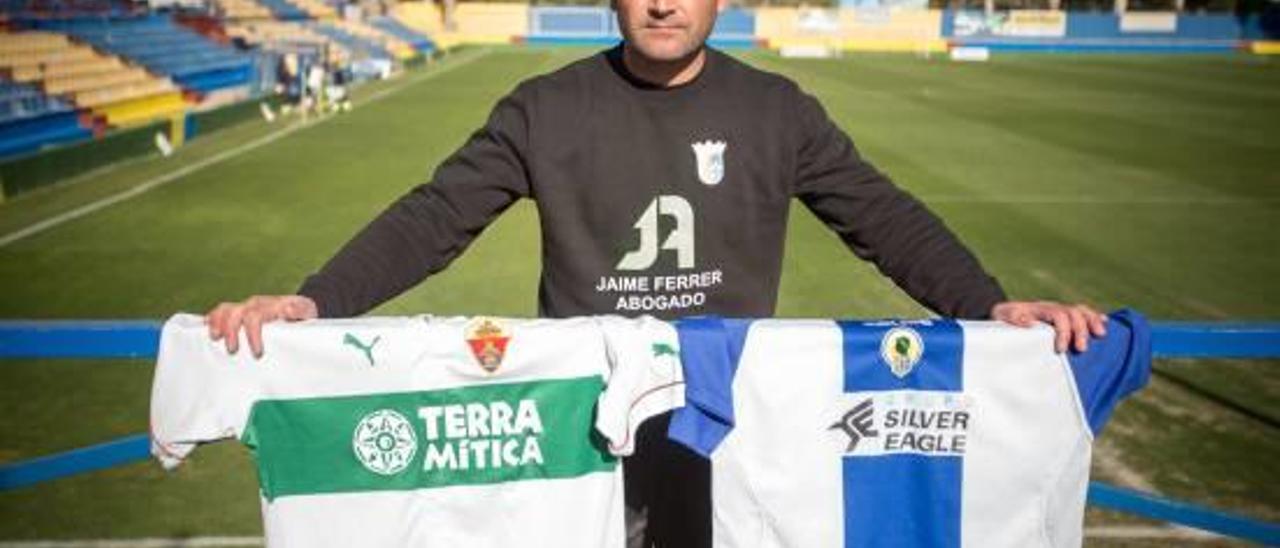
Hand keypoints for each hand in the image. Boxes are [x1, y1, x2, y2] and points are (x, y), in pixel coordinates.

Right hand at [206, 295, 317, 357]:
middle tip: (232, 351)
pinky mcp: (241, 312)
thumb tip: (289, 308)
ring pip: (225, 309)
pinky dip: (212, 319)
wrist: (302, 308)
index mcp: (271, 306)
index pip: (255, 316)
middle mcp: (256, 304)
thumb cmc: (304, 315)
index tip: (257, 353)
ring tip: (214, 339)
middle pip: (235, 312)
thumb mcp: (306, 314)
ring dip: (217, 323)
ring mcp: (246, 307)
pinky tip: (205, 329)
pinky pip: (222, 312)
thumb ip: (297, 312)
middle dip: (231, 331)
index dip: (252, 335)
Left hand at [991, 301, 1106, 353]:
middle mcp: (1052, 307)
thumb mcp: (1001, 316)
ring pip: (1081, 311)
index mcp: (1039, 308)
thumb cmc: (1001, 319)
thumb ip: (1013, 318)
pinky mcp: (1063, 317)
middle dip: (1080, 331)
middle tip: (1081, 350)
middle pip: (1073, 313)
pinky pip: (1082, 313)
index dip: (1063, 332)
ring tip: (1101, 335)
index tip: (1060, 349)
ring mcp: (1059, 310)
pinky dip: (1094, 317)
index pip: (1058, 315)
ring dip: (1092, 322)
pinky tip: (1105, 324)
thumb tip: (1029, 322)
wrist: (1000, 313)